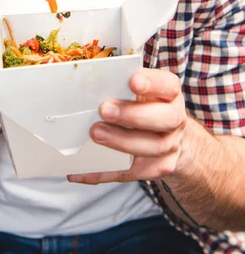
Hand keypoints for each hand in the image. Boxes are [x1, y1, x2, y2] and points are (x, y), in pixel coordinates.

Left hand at [67, 68, 186, 184]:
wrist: (173, 139)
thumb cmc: (148, 106)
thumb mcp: (144, 91)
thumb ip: (124, 84)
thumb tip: (92, 80)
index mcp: (170, 95)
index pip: (169, 85)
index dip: (153, 83)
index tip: (133, 81)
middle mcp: (174, 121)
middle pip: (165, 119)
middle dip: (134, 115)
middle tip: (104, 110)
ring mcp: (168, 147)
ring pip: (151, 147)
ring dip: (120, 141)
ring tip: (95, 133)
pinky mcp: (154, 169)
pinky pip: (127, 173)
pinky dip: (102, 172)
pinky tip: (79, 171)